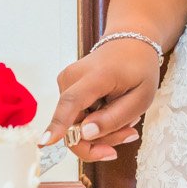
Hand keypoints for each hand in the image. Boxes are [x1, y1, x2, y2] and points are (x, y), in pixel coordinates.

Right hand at [44, 39, 160, 162]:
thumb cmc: (138, 69)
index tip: (45, 142)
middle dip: (101, 140)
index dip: (59, 125)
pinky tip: (114, 113)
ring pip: (76, 127)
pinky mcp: (65, 89)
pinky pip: (76, 120)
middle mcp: (72, 78)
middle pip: (74, 126)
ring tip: (127, 121)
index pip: (72, 102)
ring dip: (102, 133)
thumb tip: (85, 133)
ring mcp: (66, 83)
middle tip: (130, 134)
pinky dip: (96, 124)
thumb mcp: (140, 98)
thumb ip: (114, 118)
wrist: (129, 45)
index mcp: (96, 76)